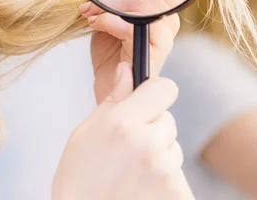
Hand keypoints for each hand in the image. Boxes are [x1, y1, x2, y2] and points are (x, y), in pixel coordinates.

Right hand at [52, 62, 193, 199]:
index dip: (155, 94)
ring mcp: (164, 170)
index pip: (165, 88)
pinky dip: (165, 183)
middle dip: (153, 130)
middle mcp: (147, 143)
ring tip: (131, 173)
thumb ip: (113, 99)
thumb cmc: (77, 180)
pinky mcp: (176, 194)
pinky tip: (141, 188)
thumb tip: (127, 69)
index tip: (148, 102)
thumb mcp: (85, 133)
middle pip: (168, 120)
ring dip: (159, 157)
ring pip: (173, 149)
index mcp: (122, 121)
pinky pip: (179, 177)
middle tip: (127, 149)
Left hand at [80, 0, 184, 102]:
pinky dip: (108, 21)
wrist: (110, 92)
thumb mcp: (109, 19)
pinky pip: (131, 26)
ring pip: (141, 2)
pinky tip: (96, 24)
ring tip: (89, 13)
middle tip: (89, 1)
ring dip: (107, 3)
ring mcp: (164, 38)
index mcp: (162, 11)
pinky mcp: (153, 53)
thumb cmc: (110, 57)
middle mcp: (168, 22)